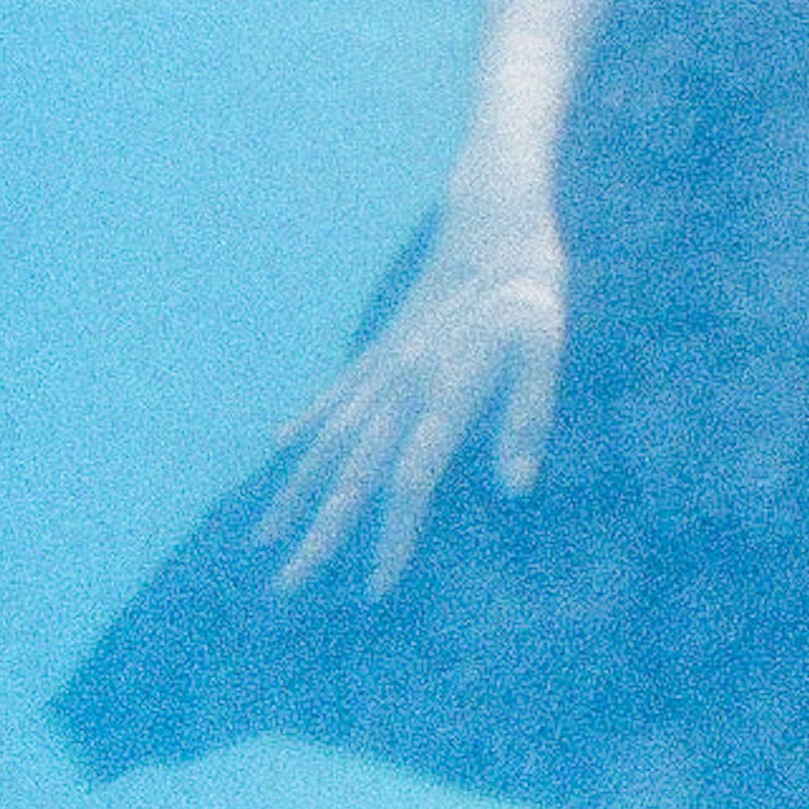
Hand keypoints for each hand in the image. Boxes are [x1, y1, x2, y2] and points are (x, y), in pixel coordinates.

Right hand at [259, 198, 567, 595]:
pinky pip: (334, 399)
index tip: (375, 587)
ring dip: (296, 493)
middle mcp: (399, 388)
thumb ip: (528, 414)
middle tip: (286, 586)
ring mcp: (383, 369)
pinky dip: (307, 427)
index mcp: (440, 393)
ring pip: (328, 444)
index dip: (392, 536)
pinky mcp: (381, 350)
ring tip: (263, 537)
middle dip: (319, 535)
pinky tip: (280, 449)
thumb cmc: (528, 288)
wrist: (492, 221)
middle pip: (350, 476)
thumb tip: (516, 487)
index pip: (408, 482)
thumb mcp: (544, 345)